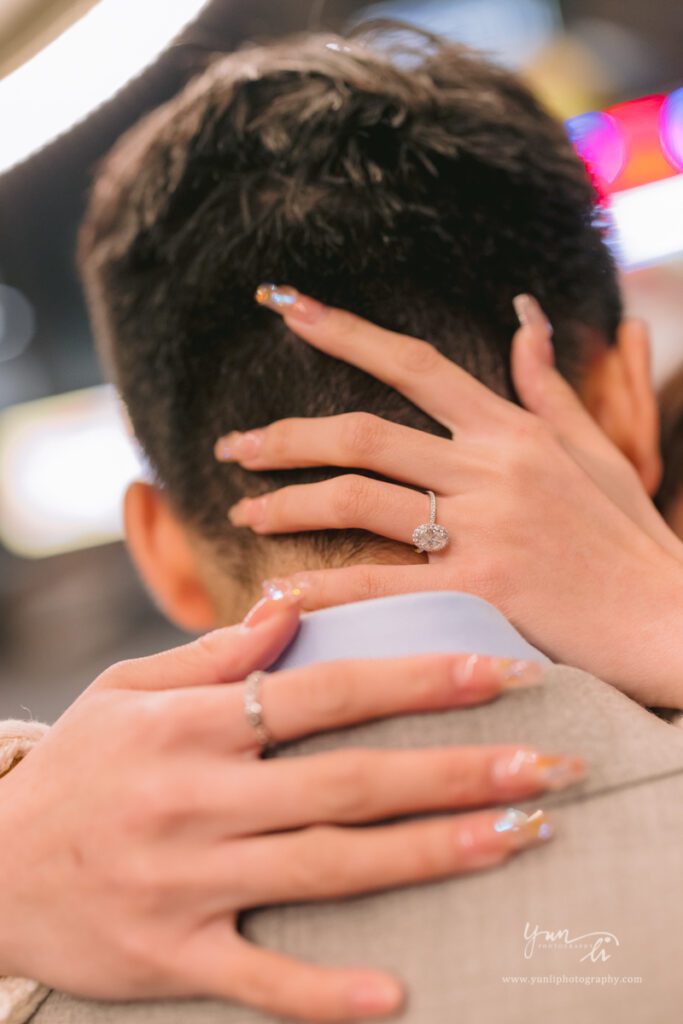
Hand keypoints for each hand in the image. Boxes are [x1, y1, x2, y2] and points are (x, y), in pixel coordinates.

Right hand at [0, 595, 571, 1022]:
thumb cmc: (74, 768)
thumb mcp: (125, 690)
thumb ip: (212, 654)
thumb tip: (290, 608)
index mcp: (190, 725)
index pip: (325, 694)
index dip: (417, 680)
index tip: (497, 669)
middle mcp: (196, 800)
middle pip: (349, 783)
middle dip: (456, 770)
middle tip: (544, 762)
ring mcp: (187, 884)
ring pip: (327, 869)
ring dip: (428, 855)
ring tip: (515, 839)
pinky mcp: (174, 956)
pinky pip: (261, 980)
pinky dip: (327, 993)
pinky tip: (398, 994)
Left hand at [216, 288, 682, 706]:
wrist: (670, 619)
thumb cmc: (629, 538)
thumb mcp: (596, 449)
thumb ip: (548, 385)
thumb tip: (524, 314)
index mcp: (511, 430)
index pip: (413, 363)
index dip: (342, 330)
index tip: (283, 306)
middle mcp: (490, 468)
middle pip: (363, 432)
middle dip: (286, 436)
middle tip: (231, 447)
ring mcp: (484, 528)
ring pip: (359, 497)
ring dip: (288, 503)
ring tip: (242, 512)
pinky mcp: (482, 590)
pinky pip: (382, 584)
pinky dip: (322, 587)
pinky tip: (275, 590)